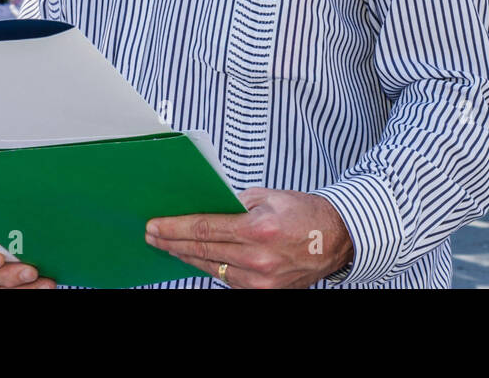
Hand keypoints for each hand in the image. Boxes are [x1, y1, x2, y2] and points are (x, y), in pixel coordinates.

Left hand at [145, 188, 353, 288]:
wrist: (336, 239)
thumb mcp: (269, 196)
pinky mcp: (263, 292)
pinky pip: (227, 278)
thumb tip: (204, 209)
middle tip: (151, 235)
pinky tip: (196, 257)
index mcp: (259, 229)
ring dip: (186, 256)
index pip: (205, 229)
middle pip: (202, 251)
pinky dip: (210, 266)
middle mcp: (258, 259)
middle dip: (172, 242)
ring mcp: (260, 280)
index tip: (154, 225)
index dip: (174, 228)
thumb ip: (235, 204)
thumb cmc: (304, 213)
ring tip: (167, 246)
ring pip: (210, 268)